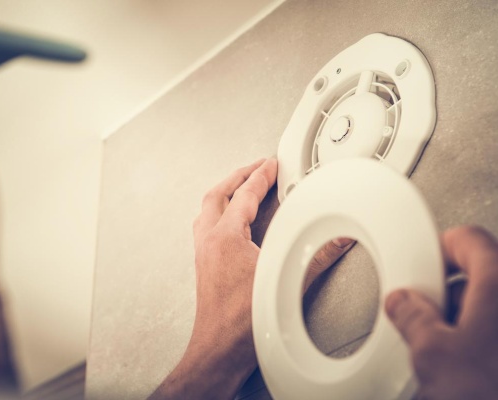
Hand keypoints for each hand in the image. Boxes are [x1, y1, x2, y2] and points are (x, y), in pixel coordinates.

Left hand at [150, 158, 352, 398]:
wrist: (219, 349)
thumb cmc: (241, 323)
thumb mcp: (285, 283)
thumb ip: (316, 259)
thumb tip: (336, 242)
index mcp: (224, 238)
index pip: (243, 195)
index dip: (260, 176)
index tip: (270, 164)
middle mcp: (209, 241)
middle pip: (218, 194)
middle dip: (239, 176)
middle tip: (256, 167)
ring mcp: (203, 252)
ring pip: (209, 209)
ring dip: (226, 192)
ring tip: (243, 185)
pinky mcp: (204, 264)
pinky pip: (207, 225)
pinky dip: (220, 212)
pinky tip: (232, 219)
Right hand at [385, 226, 497, 399]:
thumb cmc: (490, 392)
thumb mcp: (434, 354)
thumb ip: (413, 317)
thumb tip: (403, 303)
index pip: (468, 239)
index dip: (440, 248)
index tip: (425, 265)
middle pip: (485, 272)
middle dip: (452, 291)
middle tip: (430, 312)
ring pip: (495, 305)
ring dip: (470, 318)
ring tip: (451, 348)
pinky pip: (497, 332)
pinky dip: (487, 339)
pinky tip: (474, 366)